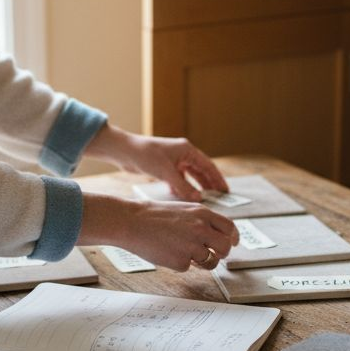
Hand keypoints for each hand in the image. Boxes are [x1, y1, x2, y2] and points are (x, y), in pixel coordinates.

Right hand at [78, 193, 238, 271]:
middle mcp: (201, 229)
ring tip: (185, 253)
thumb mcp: (184, 209)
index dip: (232, 238)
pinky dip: (180, 263)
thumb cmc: (154, 215)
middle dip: (221, 253)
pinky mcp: (180, 261)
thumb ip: (201, 220)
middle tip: (213, 255)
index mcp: (203, 213)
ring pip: (210, 262)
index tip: (232, 243)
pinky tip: (167, 252)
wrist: (132, 222)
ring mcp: (191, 246)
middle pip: (225, 248)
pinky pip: (188, 267)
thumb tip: (216, 235)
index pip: (229, 228)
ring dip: (203, 262)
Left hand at [85, 125, 228, 201]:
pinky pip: (179, 179)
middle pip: (201, 171)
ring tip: (205, 199)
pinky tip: (184, 198)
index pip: (208, 166)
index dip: (217, 178)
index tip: (225, 190)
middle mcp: (182, 154)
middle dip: (209, 184)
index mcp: (187, 150)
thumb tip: (198, 198)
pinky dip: (183, 188)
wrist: (124, 151)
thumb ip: (183, 186)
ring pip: (190, 176)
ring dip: (196, 187)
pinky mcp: (164, 168)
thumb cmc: (145, 155)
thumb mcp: (166, 172)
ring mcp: (173, 161)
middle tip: (219, 197)